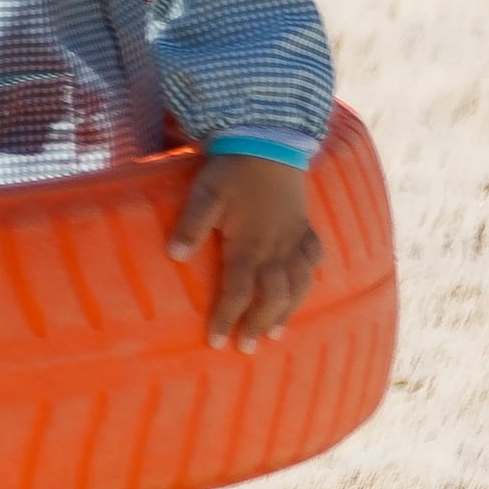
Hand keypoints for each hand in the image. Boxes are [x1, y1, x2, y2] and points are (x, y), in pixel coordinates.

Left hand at [167, 149, 323, 348]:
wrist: (268, 141)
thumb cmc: (231, 170)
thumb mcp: (204, 194)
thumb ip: (191, 225)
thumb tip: (174, 256)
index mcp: (249, 244)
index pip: (237, 291)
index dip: (227, 318)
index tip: (216, 342)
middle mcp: (276, 247)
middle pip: (271, 296)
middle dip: (258, 323)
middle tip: (247, 347)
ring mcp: (295, 237)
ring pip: (298, 283)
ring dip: (287, 310)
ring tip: (275, 332)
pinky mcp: (305, 225)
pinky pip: (314, 257)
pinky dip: (310, 277)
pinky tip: (305, 287)